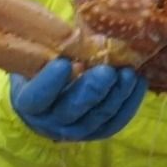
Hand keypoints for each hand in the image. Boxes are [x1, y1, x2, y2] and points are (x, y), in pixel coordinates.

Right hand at [10, 57, 147, 141]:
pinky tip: (138, 82)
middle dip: (92, 89)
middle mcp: (49, 122)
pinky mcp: (96, 132)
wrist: (46, 95)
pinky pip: (115, 122)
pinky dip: (130, 103)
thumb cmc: (40, 68)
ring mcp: (75, 131)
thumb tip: (70, 33)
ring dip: (116, 95)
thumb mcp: (36, 57)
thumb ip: (48, 49)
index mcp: (28, 102)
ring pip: (98, 117)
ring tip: (128, 73)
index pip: (37, 97)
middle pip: (72, 109)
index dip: (50, 82)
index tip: (64, 62)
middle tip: (107, 70)